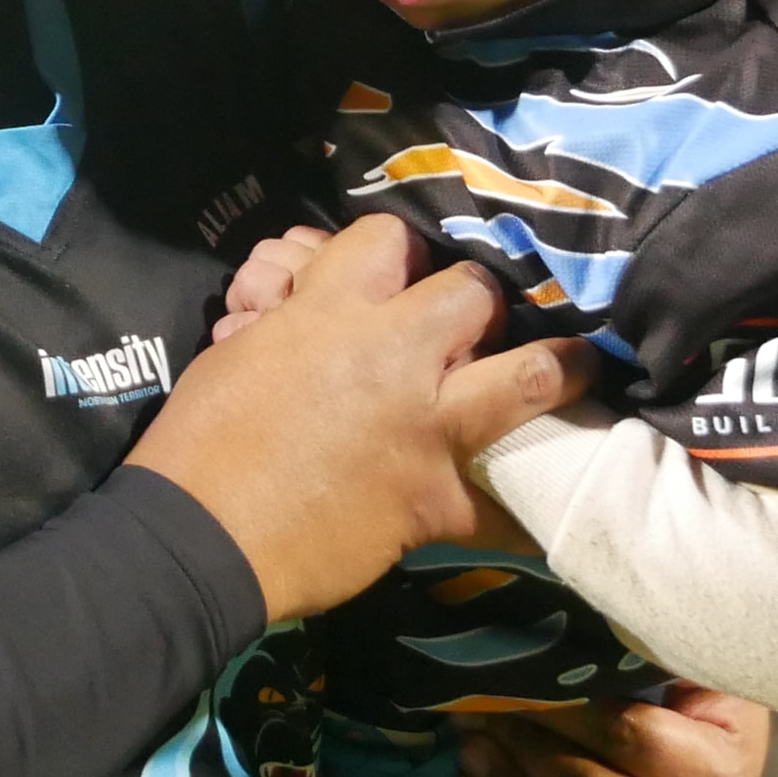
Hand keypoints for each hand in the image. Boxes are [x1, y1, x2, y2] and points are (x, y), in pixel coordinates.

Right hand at [124, 215, 591, 623]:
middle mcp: (394, 354)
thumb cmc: (198, 441)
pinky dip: (513, 512)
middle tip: (476, 322)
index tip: (400, 272)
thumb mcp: (237, 354)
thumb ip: (293, 325)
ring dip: (556, 370)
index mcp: (331, 309)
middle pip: (473, 293)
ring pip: (527, 376)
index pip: (390, 239)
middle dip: (477, 302)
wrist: (200, 537)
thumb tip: (304, 311)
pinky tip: (539, 513)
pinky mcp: (436, 498)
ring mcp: (427, 426)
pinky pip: (499, 508)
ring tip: (579, 368)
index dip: (399, 253)